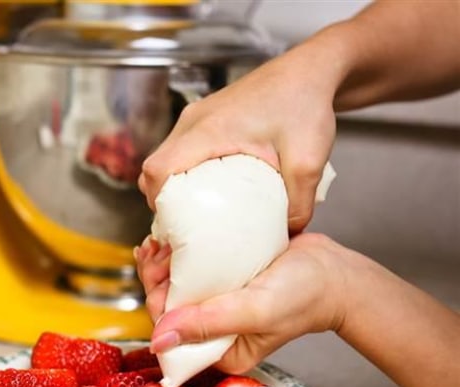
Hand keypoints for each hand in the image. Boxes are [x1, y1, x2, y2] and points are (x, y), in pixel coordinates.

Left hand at [136, 233, 348, 373]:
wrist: (335, 271)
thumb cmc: (305, 296)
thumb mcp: (255, 312)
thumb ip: (209, 325)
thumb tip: (159, 340)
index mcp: (219, 352)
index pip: (171, 333)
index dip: (155, 303)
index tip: (155, 276)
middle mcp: (214, 332)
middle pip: (168, 307)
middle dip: (155, 280)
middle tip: (155, 251)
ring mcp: (218, 305)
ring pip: (176, 287)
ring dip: (163, 265)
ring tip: (159, 242)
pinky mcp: (223, 281)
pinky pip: (192, 271)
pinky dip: (178, 255)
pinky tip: (169, 239)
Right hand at [138, 50, 338, 233]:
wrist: (312, 70)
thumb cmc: (305, 101)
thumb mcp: (308, 161)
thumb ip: (298, 204)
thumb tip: (287, 234)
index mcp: (209, 130)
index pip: (158, 169)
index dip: (158, 201)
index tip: (174, 224)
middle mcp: (195, 121)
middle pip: (156, 166)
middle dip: (163, 199)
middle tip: (186, 223)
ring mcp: (198, 117)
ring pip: (167, 157)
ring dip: (174, 185)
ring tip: (198, 209)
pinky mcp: (207, 117)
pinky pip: (182, 149)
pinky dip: (186, 171)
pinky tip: (213, 187)